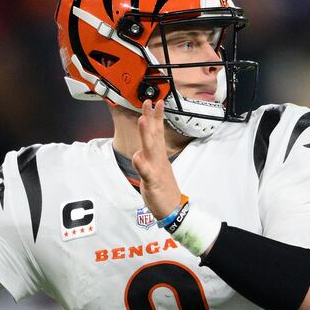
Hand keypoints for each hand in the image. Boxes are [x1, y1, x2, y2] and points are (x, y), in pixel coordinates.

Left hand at [132, 99, 181, 219]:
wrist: (172, 207)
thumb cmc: (162, 188)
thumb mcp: (154, 169)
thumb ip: (148, 158)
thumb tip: (139, 152)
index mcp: (158, 155)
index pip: (157, 132)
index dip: (156, 116)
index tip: (155, 102)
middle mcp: (158, 158)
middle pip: (154, 134)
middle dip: (150, 118)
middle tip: (148, 102)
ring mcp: (156, 168)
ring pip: (150, 148)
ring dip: (146, 134)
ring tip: (142, 119)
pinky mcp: (152, 181)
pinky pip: (146, 172)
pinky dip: (142, 164)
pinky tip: (137, 157)